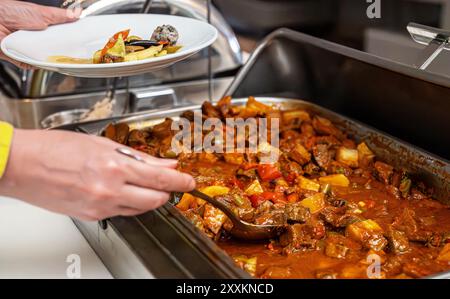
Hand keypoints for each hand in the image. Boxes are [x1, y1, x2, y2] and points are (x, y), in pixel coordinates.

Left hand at [0, 0, 80, 67]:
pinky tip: (39, 61)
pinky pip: (33, 65)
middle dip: (62, 52)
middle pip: (55, 49)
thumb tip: (76, 14)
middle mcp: (37, 39)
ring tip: (53, 55)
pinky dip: (36, 65)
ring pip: (45, 59)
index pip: (61, 35)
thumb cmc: (11, 12)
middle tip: (70, 52)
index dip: (70, 39)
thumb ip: (59, 15)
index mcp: (44, 27)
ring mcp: (30, 48)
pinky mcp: (22, 58)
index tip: (80, 43)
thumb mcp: (41, 12)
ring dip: (49, 59)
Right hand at [0, 130, 195, 220]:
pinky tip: (124, 190)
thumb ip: (138, 157)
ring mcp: (101, 206)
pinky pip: (121, 212)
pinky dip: (129, 202)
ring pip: (141, 208)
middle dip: (168, 192)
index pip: (161, 178)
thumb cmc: (55, 149)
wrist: (22, 165)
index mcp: (115, 167)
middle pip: (156, 199)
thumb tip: (164, 162)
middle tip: (172, 183)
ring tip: (146, 183)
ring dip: (149, 197)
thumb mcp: (102, 144)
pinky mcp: (91, 216)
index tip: (189, 181)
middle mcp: (110, 190)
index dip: (181, 181)